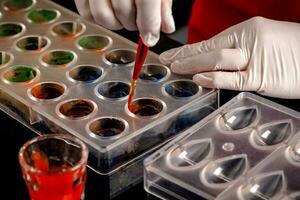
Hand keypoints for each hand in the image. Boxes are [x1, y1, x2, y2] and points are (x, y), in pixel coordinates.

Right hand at [74, 0, 174, 46]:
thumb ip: (163, 4)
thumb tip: (166, 27)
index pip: (146, 6)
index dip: (149, 27)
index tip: (150, 38)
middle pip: (124, 13)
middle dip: (135, 24)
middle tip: (140, 21)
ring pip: (102, 16)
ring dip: (116, 24)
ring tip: (124, 16)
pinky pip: (86, 11)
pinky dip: (98, 18)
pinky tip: (109, 11)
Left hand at [160, 17, 299, 98]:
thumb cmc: (293, 51)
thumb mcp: (264, 43)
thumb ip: (240, 51)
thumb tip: (215, 63)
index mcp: (248, 30)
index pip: (211, 41)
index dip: (189, 49)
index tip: (172, 54)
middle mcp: (249, 40)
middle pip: (209, 47)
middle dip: (184, 55)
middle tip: (166, 60)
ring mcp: (255, 58)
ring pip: (217, 59)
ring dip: (192, 64)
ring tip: (175, 68)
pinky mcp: (262, 77)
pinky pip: (233, 78)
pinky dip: (214, 78)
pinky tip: (199, 79)